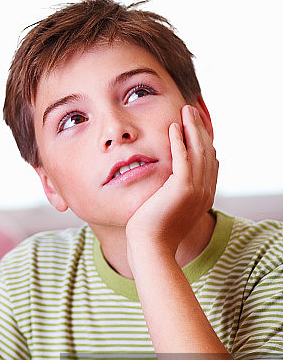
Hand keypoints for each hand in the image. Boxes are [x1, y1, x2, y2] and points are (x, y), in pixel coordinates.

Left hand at [126, 104, 217, 258]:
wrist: (150, 248)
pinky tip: (173, 126)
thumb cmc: (152, 234)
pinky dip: (180, 140)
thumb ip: (170, 194)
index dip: (203, 141)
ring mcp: (196, 190)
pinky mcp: (182, 189)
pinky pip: (184, 158)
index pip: (209, 162)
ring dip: (192, 128)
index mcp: (203, 197)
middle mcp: (205, 192)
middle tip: (191, 110)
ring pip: (198, 151)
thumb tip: (163, 185)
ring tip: (185, 111)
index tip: (194, 125)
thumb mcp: (166, 209)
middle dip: (200, 129)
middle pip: (207, 152)